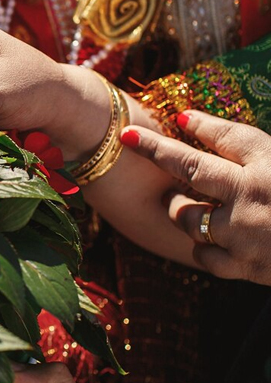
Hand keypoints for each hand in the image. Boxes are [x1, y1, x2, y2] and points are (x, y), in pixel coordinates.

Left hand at [120, 110, 270, 285]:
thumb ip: (249, 148)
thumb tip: (197, 122)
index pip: (228, 135)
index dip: (203, 123)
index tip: (179, 115)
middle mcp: (253, 194)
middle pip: (189, 167)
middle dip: (155, 150)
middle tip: (130, 140)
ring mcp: (245, 232)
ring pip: (187, 216)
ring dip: (185, 209)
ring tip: (196, 206)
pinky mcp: (245, 266)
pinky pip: (203, 254)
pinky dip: (205, 247)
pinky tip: (217, 240)